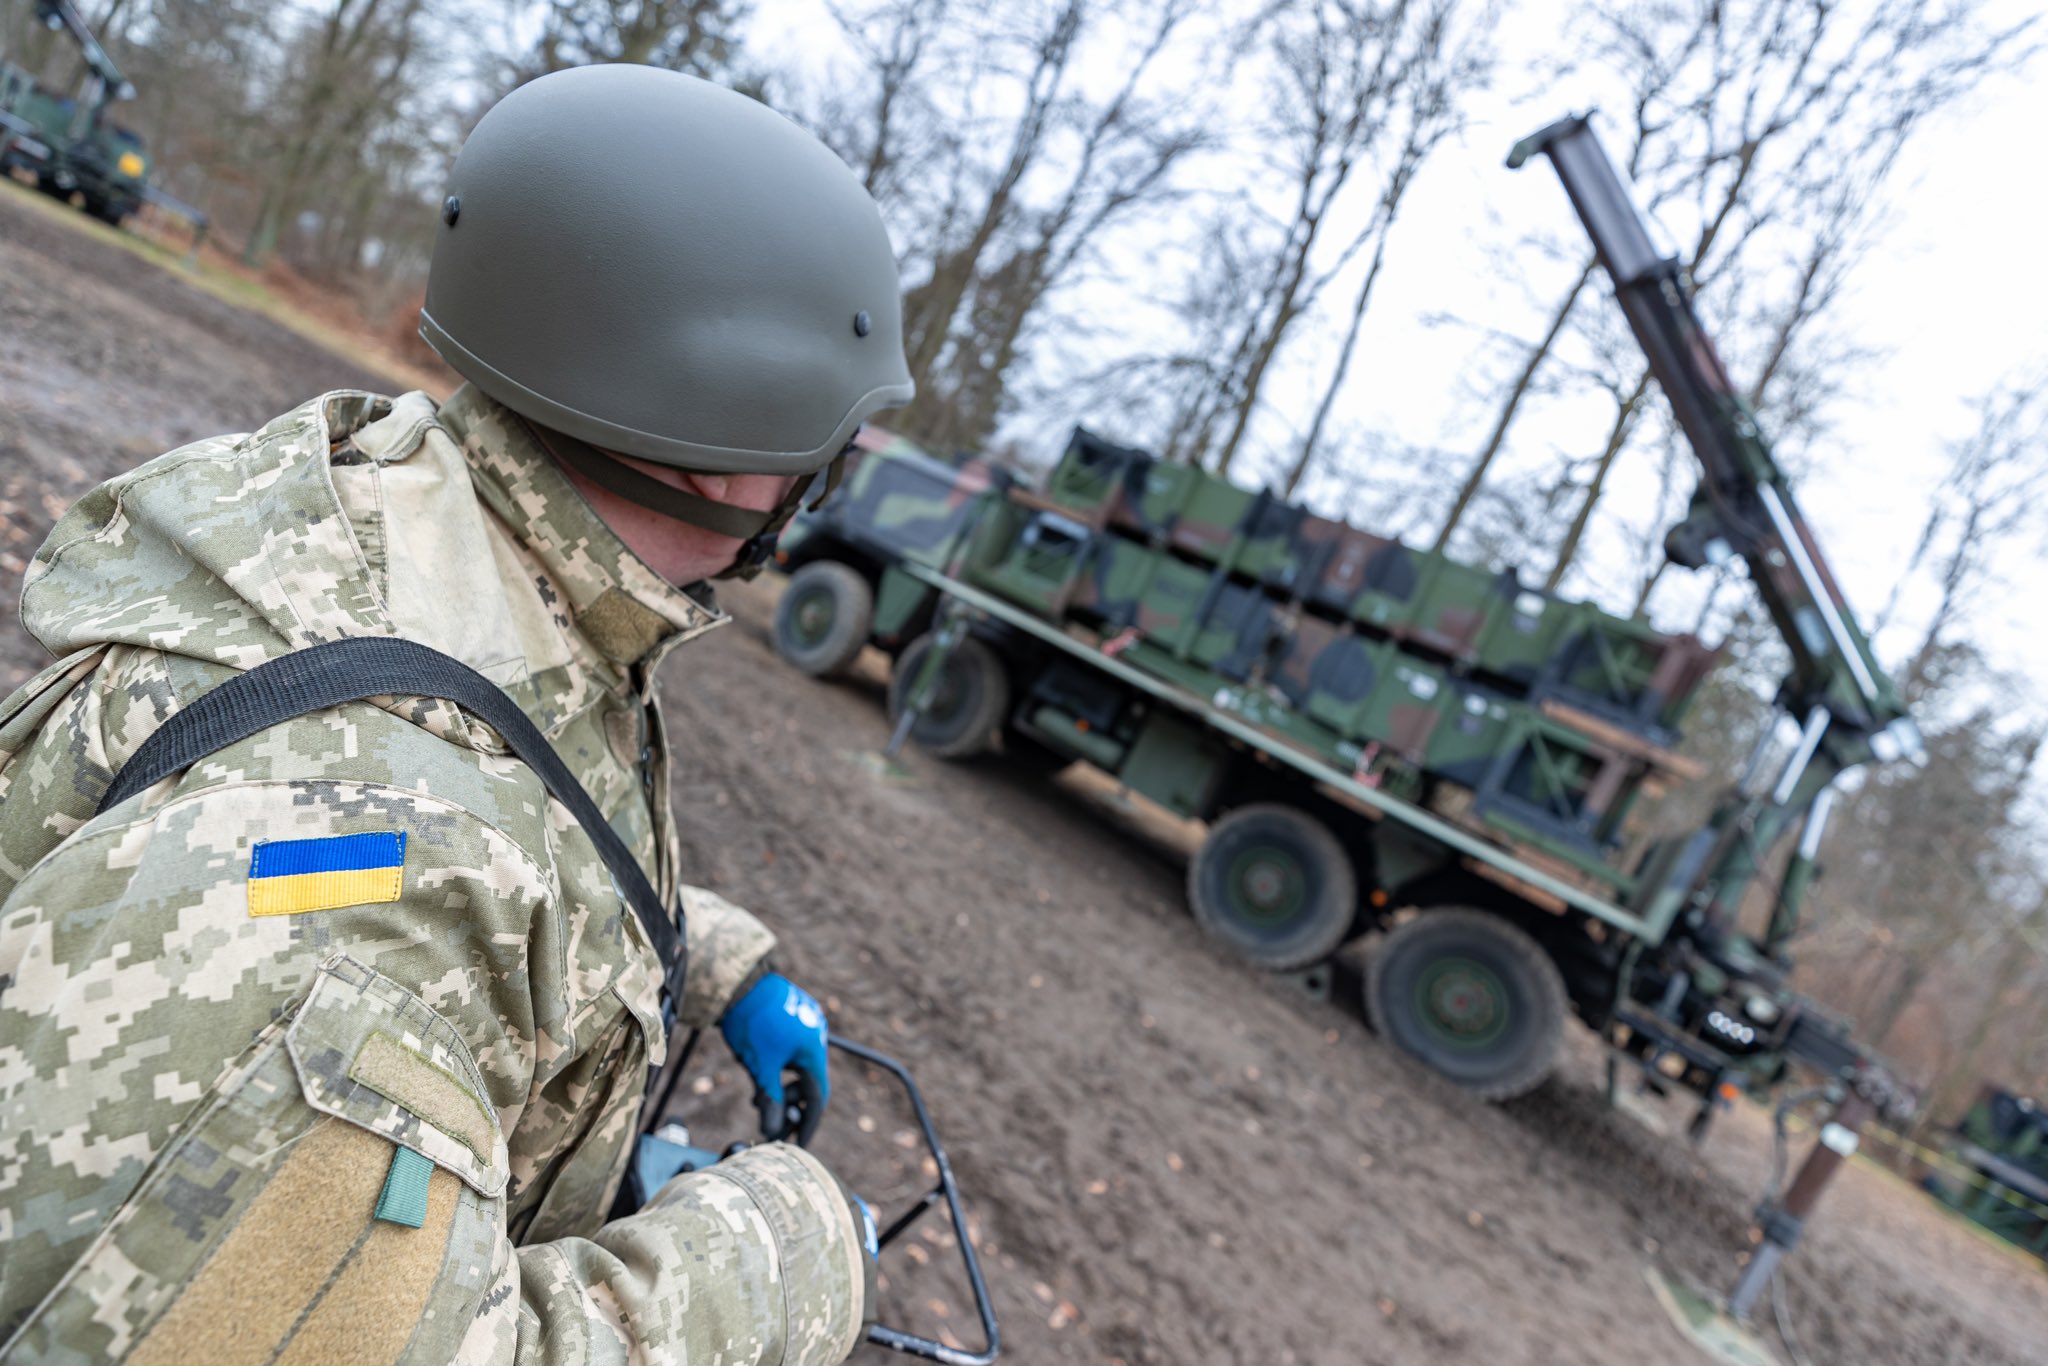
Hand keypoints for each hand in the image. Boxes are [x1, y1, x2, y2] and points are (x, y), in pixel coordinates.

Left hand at [719, 972, 829, 1142]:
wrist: (738, 981)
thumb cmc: (750, 1023)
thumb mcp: (760, 1068)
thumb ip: (770, 1101)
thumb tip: (772, 1132)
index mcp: (814, 1050)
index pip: (817, 1097)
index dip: (808, 1123)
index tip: (799, 1143)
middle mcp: (816, 1037)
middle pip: (808, 1082)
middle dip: (789, 1105)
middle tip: (770, 1122)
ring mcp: (806, 1024)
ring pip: (798, 1067)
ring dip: (781, 1087)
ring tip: (758, 1096)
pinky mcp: (794, 1016)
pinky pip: (792, 1051)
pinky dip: (780, 1068)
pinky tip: (761, 1073)